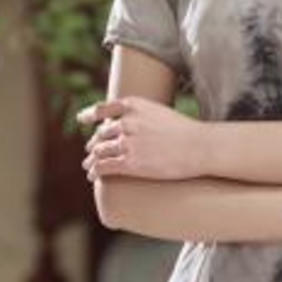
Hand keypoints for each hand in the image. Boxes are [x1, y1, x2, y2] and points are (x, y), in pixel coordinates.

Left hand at [78, 96, 201, 181]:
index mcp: (134, 105)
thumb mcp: (161, 113)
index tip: (83, 119)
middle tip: (92, 151)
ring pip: (99, 151)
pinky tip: (93, 176)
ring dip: (91, 160)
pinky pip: (105, 167)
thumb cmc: (187, 133)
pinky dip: (95, 171)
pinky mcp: (130, 163)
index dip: (90, 114)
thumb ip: (144, 117)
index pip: (103, 108)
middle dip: (94, 144)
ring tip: (89, 167)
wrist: (199, 146)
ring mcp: (127, 143)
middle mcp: (126, 122)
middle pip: (101, 134)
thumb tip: (137, 128)